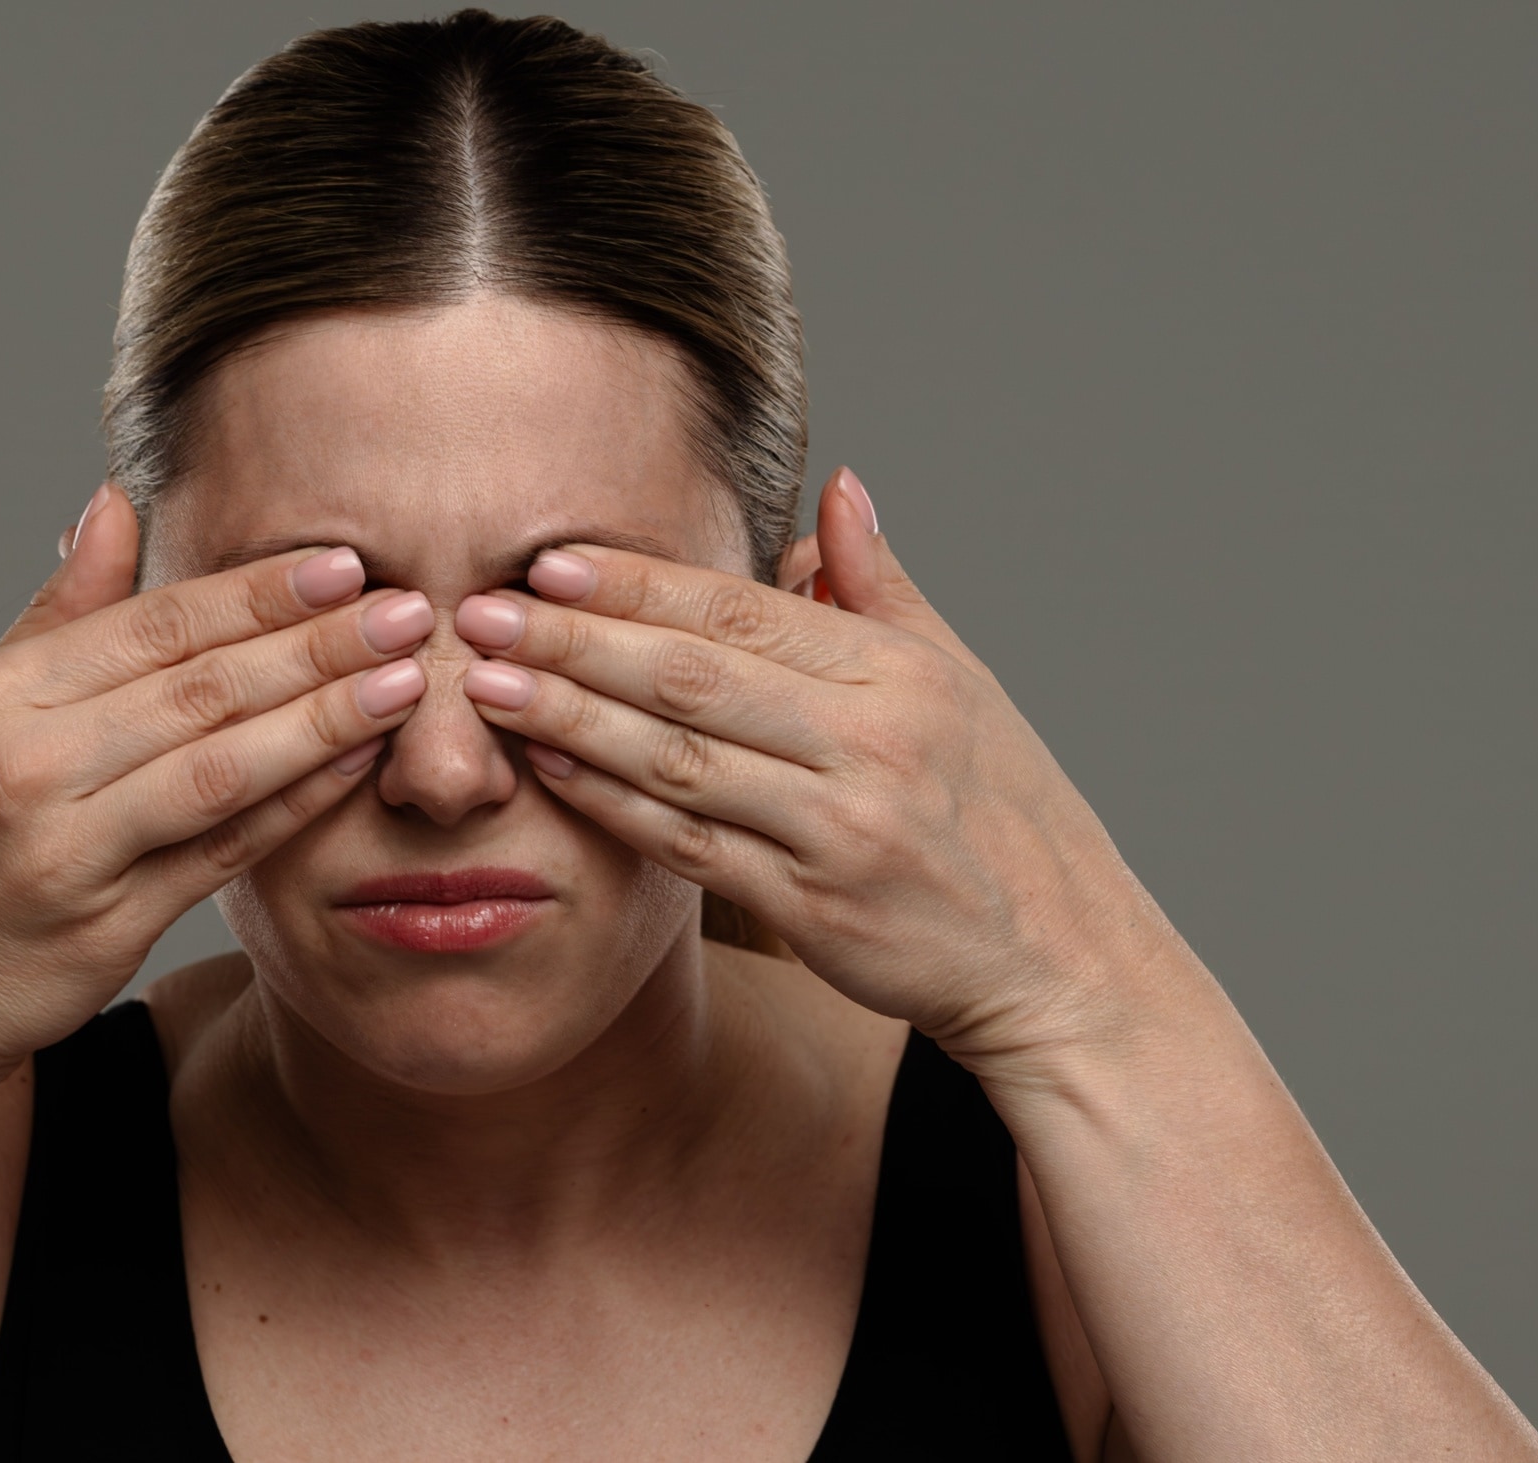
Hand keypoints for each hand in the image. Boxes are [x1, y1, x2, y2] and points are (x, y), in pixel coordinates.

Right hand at [0, 486, 437, 1099]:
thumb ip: (57, 612)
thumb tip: (113, 501)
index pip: (152, 625)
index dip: (256, 592)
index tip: (344, 562)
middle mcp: (24, 765)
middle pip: (200, 687)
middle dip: (318, 644)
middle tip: (413, 609)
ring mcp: (65, 851)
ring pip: (221, 766)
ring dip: (324, 719)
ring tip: (408, 682)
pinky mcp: (103, 927)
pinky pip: (220, 852)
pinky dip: (293, 805)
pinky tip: (354, 768)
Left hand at [453, 467, 1181, 1065]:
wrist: (1057, 960)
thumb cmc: (1001, 814)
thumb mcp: (962, 682)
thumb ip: (883, 586)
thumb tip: (837, 488)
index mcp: (901, 674)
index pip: (744, 611)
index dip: (640, 583)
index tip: (549, 560)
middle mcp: (872, 744)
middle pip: (694, 677)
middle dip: (577, 640)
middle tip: (480, 612)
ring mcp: (841, 829)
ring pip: (679, 760)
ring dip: (572, 719)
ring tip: (488, 686)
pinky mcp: (815, 909)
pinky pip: (691, 846)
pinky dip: (614, 807)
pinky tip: (550, 774)